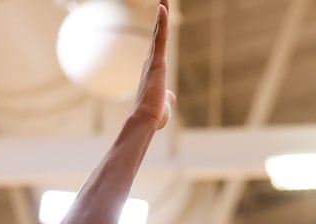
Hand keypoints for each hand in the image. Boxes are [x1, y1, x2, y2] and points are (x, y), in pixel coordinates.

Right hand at [131, 0, 175, 129]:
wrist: (145, 121)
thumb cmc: (153, 116)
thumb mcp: (164, 104)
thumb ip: (167, 97)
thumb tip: (170, 97)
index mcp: (154, 69)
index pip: (158, 44)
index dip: (160, 28)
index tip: (162, 13)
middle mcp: (151, 61)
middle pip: (157, 32)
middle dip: (161, 14)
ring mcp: (153, 60)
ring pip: (158, 30)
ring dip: (162, 12)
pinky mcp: (156, 62)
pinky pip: (160, 37)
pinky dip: (161, 22)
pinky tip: (162, 7)